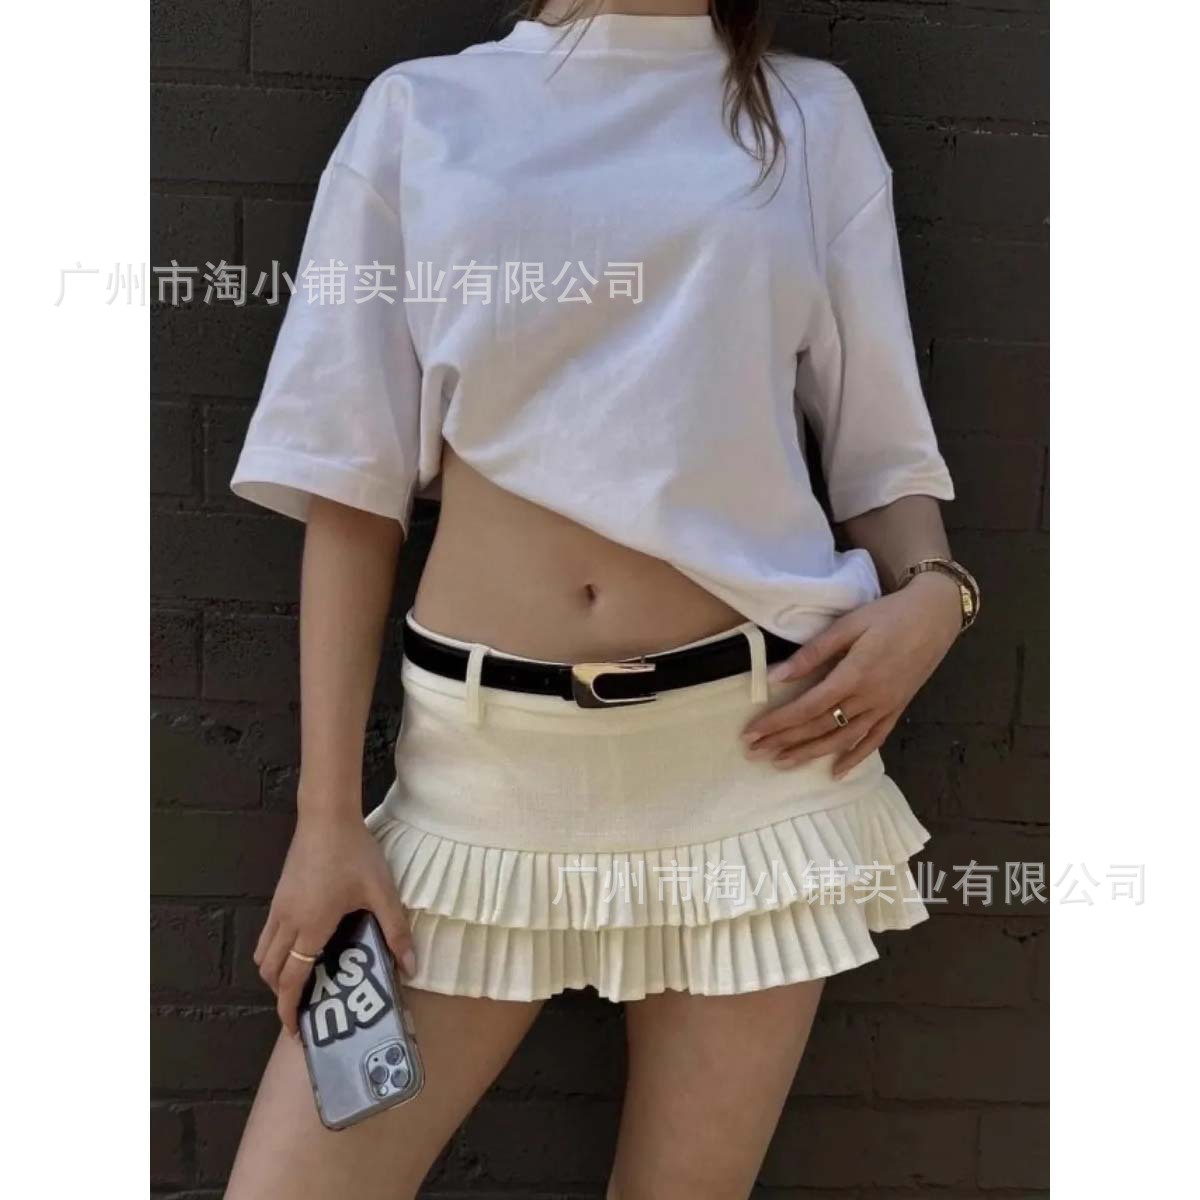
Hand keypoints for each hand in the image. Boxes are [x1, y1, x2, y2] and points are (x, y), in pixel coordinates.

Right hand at [253, 808, 415, 1035]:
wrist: (326, 816)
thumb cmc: (355, 853)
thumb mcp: (382, 892)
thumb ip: (396, 931)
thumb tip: (410, 967)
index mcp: (310, 927)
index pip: (290, 979)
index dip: (288, 1008)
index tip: (294, 1029)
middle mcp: (287, 921)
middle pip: (270, 971)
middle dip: (281, 994)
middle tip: (304, 1005)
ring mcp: (278, 907)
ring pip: (263, 953)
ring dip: (275, 972)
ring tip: (300, 979)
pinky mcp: (279, 894)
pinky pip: (267, 934)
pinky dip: (275, 950)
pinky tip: (301, 944)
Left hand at [740, 572, 962, 777]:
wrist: (936, 615)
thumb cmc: (889, 615)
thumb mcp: (848, 625)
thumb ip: (813, 653)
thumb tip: (776, 677)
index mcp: (854, 676)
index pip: (808, 707)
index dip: (778, 722)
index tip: (752, 733)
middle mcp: (869, 698)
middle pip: (821, 727)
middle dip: (785, 741)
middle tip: (755, 752)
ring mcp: (885, 707)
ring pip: (843, 739)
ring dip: (811, 754)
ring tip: (782, 763)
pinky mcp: (897, 709)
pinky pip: (874, 739)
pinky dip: (855, 758)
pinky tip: (836, 772)